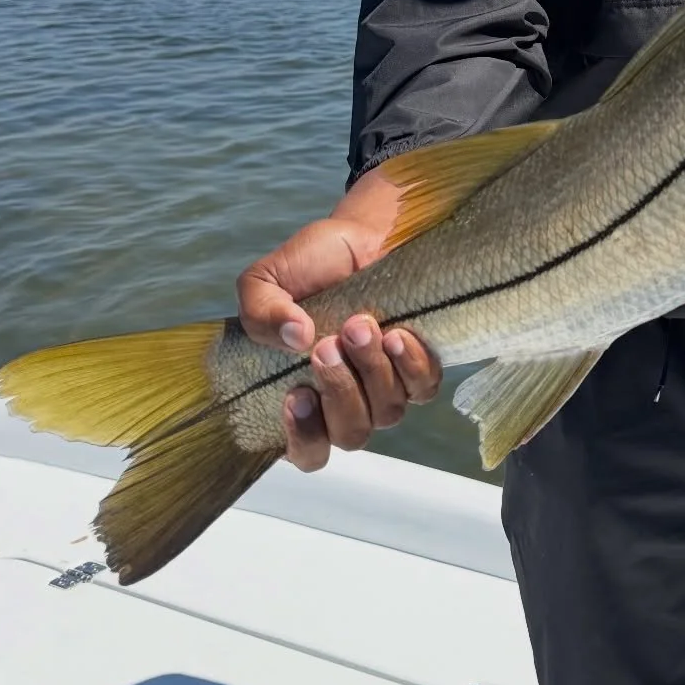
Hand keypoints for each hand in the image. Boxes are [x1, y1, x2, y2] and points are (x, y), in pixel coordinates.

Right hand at [237, 212, 441, 471]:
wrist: (364, 233)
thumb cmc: (313, 263)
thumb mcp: (267, 280)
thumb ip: (261, 312)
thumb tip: (295, 337)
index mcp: (304, 394)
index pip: (307, 451)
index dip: (304, 437)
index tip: (297, 395)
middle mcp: (347, 399)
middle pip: (350, 434)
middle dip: (338, 391)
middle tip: (328, 345)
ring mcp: (386, 385)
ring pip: (386, 411)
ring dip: (372, 371)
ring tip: (360, 325)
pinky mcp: (419, 365)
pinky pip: (423, 387)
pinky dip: (411, 366)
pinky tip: (396, 336)